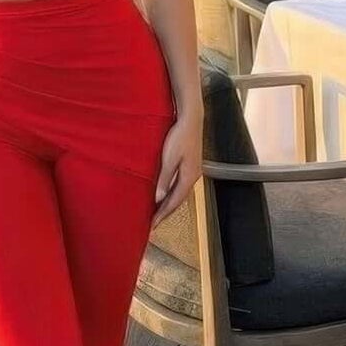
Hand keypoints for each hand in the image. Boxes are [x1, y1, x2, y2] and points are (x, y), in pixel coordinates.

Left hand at [152, 111, 202, 227]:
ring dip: (168, 203)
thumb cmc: (180, 136)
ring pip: (179, 193)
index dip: (162, 215)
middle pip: (178, 200)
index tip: (152, 225)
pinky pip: (179, 185)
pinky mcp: (190, 165)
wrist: (191, 120)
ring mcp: (192, 171)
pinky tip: (164, 193)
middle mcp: (192, 177)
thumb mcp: (169, 158)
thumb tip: (158, 198)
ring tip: (157, 212)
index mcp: (188, 178)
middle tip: (153, 223)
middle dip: (165, 213)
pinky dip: (171, 193)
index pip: (174, 202)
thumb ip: (164, 179)